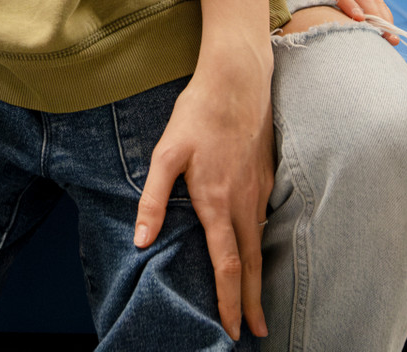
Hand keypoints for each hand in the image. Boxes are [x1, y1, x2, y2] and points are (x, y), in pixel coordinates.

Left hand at [134, 43, 272, 340]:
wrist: (237, 79)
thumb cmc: (197, 114)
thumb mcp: (165, 153)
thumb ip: (153, 198)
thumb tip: (141, 240)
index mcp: (216, 202)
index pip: (226, 265)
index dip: (229, 301)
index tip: (233, 329)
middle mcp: (242, 203)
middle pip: (252, 265)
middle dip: (252, 303)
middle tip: (256, 334)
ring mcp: (258, 191)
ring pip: (261, 244)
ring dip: (259, 279)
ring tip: (257, 304)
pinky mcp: (265, 177)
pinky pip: (264, 222)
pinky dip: (262, 248)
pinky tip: (257, 254)